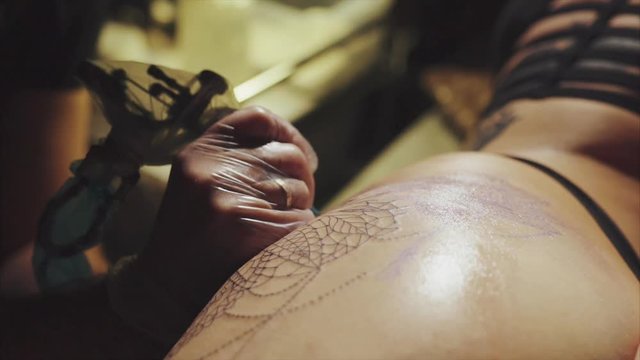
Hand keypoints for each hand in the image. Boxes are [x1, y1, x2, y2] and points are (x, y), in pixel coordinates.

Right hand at [137, 106, 317, 314]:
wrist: (164, 291)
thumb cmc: (192, 236)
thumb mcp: (200, 182)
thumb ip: (237, 159)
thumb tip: (300, 153)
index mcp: (199, 153)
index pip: (258, 119)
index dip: (288, 134)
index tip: (303, 157)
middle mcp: (212, 170)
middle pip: (288, 156)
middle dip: (301, 180)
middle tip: (293, 204)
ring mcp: (230, 200)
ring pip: (300, 189)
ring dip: (300, 211)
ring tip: (274, 229)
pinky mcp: (251, 230)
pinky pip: (303, 223)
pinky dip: (300, 236)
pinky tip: (275, 249)